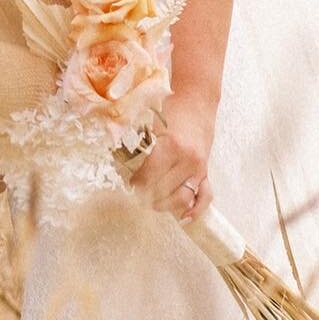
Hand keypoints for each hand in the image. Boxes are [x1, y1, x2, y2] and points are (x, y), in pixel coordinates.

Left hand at [132, 88, 214, 222]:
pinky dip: (196, 210)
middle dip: (146, 197)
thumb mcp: (149, 121)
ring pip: (182, 198)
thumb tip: (112, 155)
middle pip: (163, 191)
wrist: (197, 100)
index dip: (135, 185)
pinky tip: (183, 218)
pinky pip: (205, 197)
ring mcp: (198, 168)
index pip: (148, 178)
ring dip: (165, 205)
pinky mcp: (206, 171)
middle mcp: (186, 160)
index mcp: (170, 146)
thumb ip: (132, 139)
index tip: (127, 186)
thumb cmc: (170, 109)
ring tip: (151, 203)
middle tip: (135, 197)